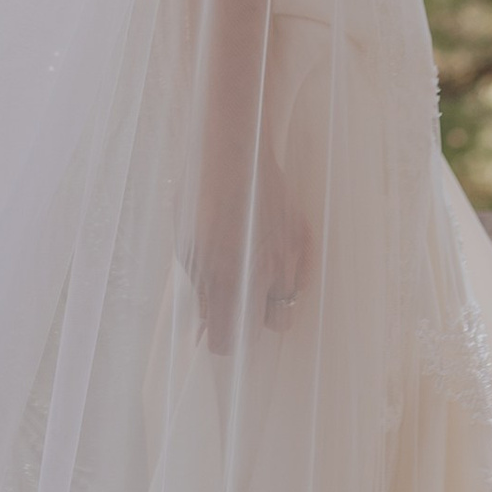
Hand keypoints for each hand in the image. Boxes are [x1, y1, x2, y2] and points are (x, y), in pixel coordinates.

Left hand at [192, 147, 314, 353]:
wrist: (232, 150)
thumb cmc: (200, 195)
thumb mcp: (187, 247)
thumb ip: (201, 290)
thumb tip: (207, 324)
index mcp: (224, 280)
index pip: (230, 341)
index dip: (221, 340)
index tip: (215, 331)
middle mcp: (262, 274)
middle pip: (269, 328)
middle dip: (251, 322)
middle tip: (236, 305)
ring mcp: (288, 256)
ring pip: (290, 303)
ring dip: (271, 298)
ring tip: (252, 274)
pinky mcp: (304, 238)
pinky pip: (302, 276)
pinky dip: (289, 275)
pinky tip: (270, 256)